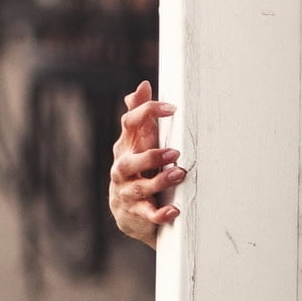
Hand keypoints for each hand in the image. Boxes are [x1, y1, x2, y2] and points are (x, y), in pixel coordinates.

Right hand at [109, 80, 182, 247]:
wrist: (127, 212)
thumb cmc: (138, 170)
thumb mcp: (138, 142)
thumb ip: (140, 116)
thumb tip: (143, 85)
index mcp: (126, 147)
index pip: (130, 125)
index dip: (147, 113)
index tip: (172, 108)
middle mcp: (123, 168)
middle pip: (129, 160)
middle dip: (150, 156)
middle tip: (174, 153)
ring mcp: (127, 191)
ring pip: (139, 187)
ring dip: (159, 181)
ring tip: (178, 176)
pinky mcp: (136, 213)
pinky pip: (147, 215)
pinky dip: (159, 214)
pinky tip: (173, 211)